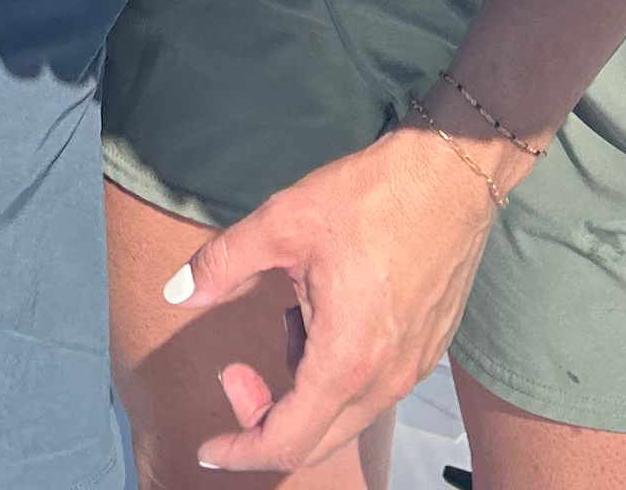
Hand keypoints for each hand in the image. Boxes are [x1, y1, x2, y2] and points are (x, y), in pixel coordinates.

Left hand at [161, 120, 511, 473]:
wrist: (449, 174)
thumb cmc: (368, 197)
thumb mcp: (281, 223)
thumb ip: (223, 265)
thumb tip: (176, 294)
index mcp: (346, 360)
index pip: (288, 442)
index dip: (240, 451)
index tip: (207, 446)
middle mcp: (385, 380)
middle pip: (317, 440)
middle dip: (264, 419)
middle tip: (234, 372)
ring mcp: (414, 369)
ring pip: (346, 414)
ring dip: (302, 388)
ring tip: (289, 316)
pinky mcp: (429, 349)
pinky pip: (372, 387)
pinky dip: (336, 371)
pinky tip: (325, 310)